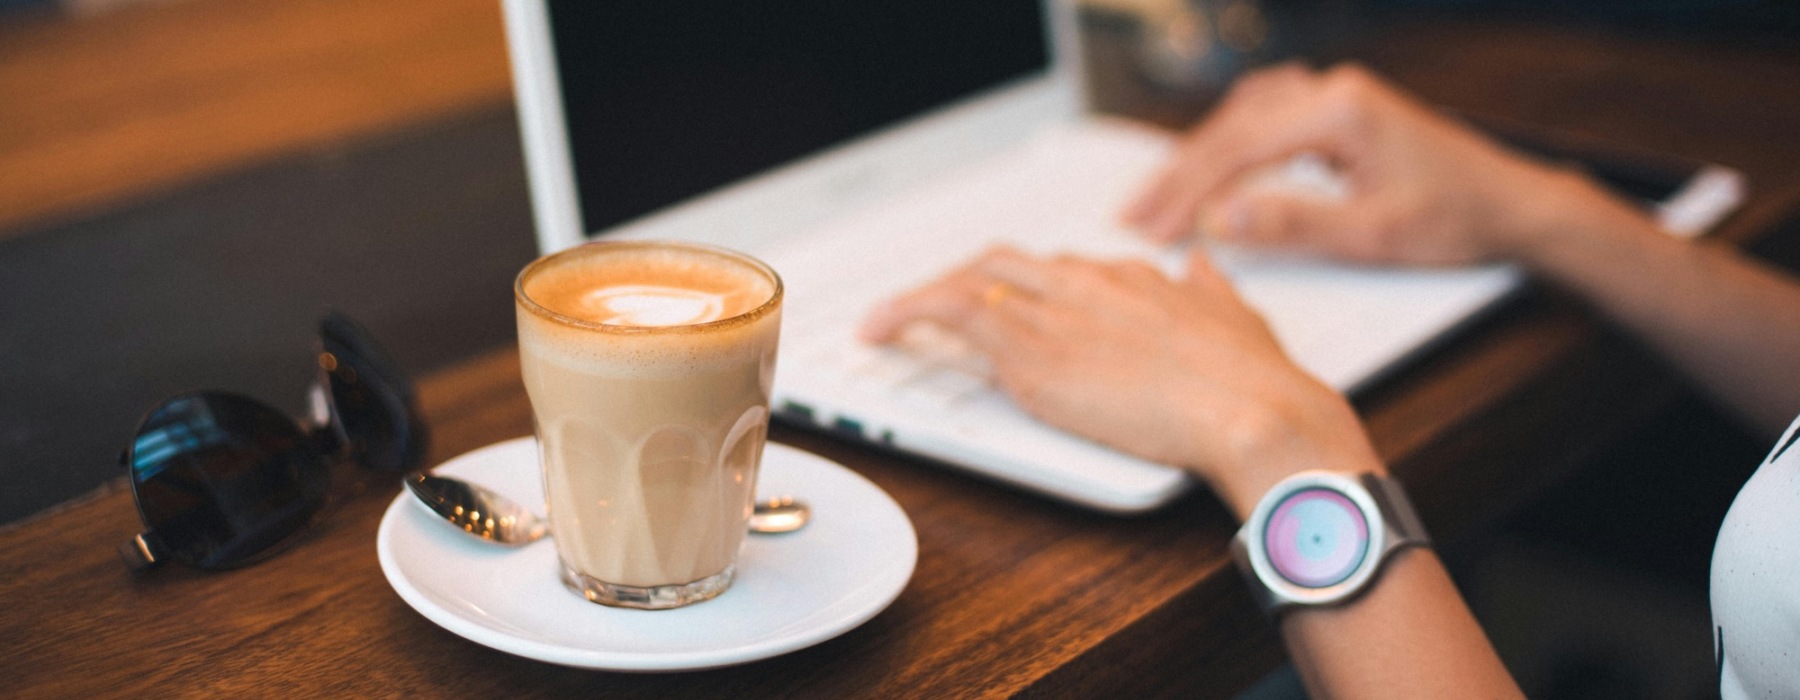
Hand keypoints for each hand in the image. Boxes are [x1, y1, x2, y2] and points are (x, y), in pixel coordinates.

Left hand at [858, 246, 1382, 518]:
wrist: (1251, 405)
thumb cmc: (1254, 380)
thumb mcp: (1237, 317)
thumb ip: (1210, 290)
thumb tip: (1199, 266)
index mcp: (1134, 277)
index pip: (1060, 268)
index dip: (1027, 286)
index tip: (1010, 301)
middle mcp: (1086, 281)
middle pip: (1005, 263)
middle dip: (966, 282)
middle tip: (940, 308)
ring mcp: (1053, 311)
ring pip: (968, 279)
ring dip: (925, 299)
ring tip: (889, 321)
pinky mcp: (1028, 348)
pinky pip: (948, 311)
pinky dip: (905, 313)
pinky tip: (879, 329)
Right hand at [1122, 62, 1600, 265]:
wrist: (1513, 204)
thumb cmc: (1455, 220)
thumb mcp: (1372, 236)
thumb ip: (1291, 224)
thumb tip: (1217, 220)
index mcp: (1339, 111)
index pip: (1238, 148)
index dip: (1185, 191)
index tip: (1148, 226)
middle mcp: (1332, 90)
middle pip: (1231, 128)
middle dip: (1178, 176)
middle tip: (1134, 217)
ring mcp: (1336, 94)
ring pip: (1242, 118)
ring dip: (1198, 157)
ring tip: (1159, 196)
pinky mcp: (1340, 109)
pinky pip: (1265, 116)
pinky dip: (1229, 142)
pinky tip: (1211, 162)